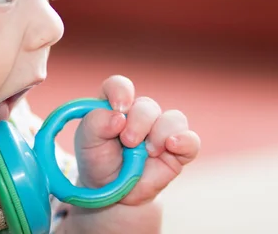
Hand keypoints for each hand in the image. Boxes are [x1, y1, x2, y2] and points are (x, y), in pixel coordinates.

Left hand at [75, 75, 199, 205]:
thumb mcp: (86, 141)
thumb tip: (118, 116)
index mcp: (116, 106)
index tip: (119, 107)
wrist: (111, 191)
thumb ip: (95, 123)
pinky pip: (191, 140)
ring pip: (173, 118)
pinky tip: (172, 145)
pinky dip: (185, 140)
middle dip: (139, 122)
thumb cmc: (97, 160)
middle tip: (128, 142)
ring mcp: (160, 131)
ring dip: (160, 133)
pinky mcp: (177, 150)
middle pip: (147, 106)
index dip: (121, 91)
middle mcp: (140, 114)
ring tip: (149, 151)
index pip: (120, 86)